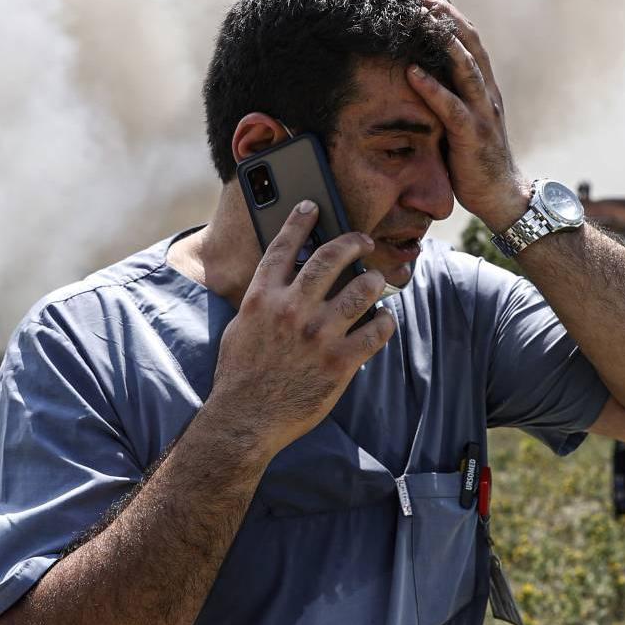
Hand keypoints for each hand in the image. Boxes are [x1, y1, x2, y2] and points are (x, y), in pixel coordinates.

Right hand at [205, 201, 397, 457]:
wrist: (246, 419)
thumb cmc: (240, 375)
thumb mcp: (241, 328)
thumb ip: (262, 302)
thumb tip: (282, 281)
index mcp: (262, 299)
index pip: (283, 247)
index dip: (299, 221)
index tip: (313, 205)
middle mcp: (291, 310)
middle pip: (330, 258)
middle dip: (352, 242)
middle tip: (363, 241)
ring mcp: (318, 336)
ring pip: (361, 290)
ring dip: (374, 282)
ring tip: (375, 282)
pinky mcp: (340, 363)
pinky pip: (376, 331)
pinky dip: (384, 321)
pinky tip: (383, 320)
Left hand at [404, 0, 530, 228]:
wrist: (504, 196)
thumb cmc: (475, 161)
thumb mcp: (460, 123)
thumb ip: (447, 100)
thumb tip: (418, 80)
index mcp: (484, 88)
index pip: (469, 43)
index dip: (450, 17)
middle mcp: (487, 93)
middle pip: (469, 44)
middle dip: (446, 17)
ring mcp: (483, 112)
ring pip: (465, 67)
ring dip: (442, 41)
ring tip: (420, 19)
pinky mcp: (473, 135)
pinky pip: (451, 107)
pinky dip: (432, 88)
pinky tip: (412, 72)